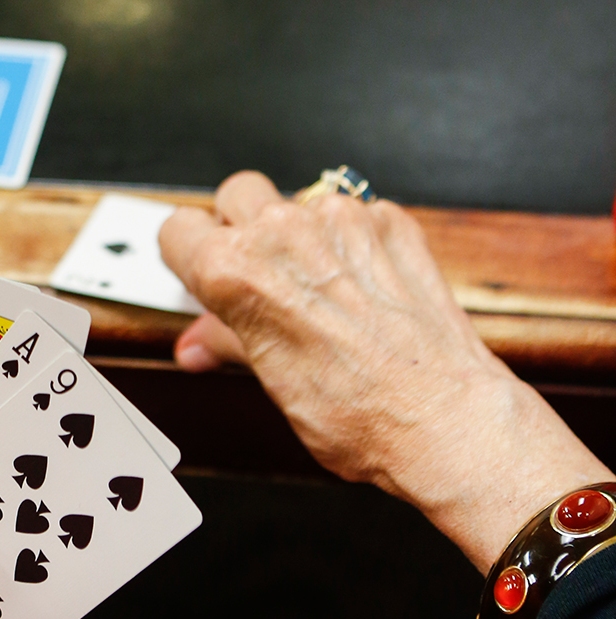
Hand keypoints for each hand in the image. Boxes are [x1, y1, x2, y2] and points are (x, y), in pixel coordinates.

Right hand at [159, 171, 611, 571]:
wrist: (444, 419)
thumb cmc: (359, 413)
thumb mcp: (269, 380)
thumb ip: (226, 340)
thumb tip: (199, 342)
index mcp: (235, 271)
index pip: (179, 229)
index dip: (187, 253)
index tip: (199, 270)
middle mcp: (283, 233)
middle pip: (236, 194)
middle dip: (239, 226)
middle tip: (256, 272)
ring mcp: (341, 220)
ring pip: (297, 200)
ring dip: (298, 232)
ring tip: (317, 287)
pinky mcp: (390, 221)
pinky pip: (354, 213)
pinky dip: (350, 241)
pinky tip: (360, 287)